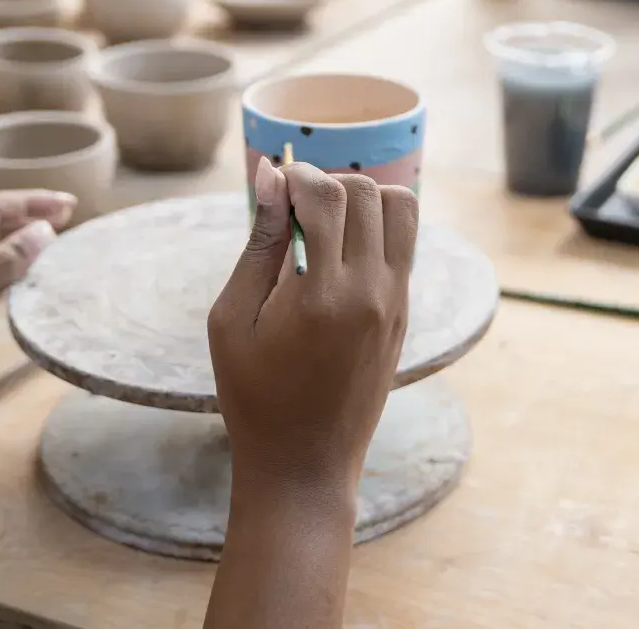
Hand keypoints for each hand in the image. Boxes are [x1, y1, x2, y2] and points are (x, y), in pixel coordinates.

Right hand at [209, 159, 416, 489]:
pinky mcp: (404, 311)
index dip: (296, 177)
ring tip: (324, 222)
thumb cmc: (253, 395)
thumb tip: (271, 175)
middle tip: (294, 207)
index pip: (327, 196)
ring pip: (401, 207)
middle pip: (367, 192)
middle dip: (328, 182)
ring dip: (363, 197)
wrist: (305, 463)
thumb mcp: (233, 319)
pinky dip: (377, 225)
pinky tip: (339, 249)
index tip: (274, 188)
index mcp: (323, 295)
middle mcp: (371, 292)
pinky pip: (405, 241)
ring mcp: (395, 301)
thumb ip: (259, 243)